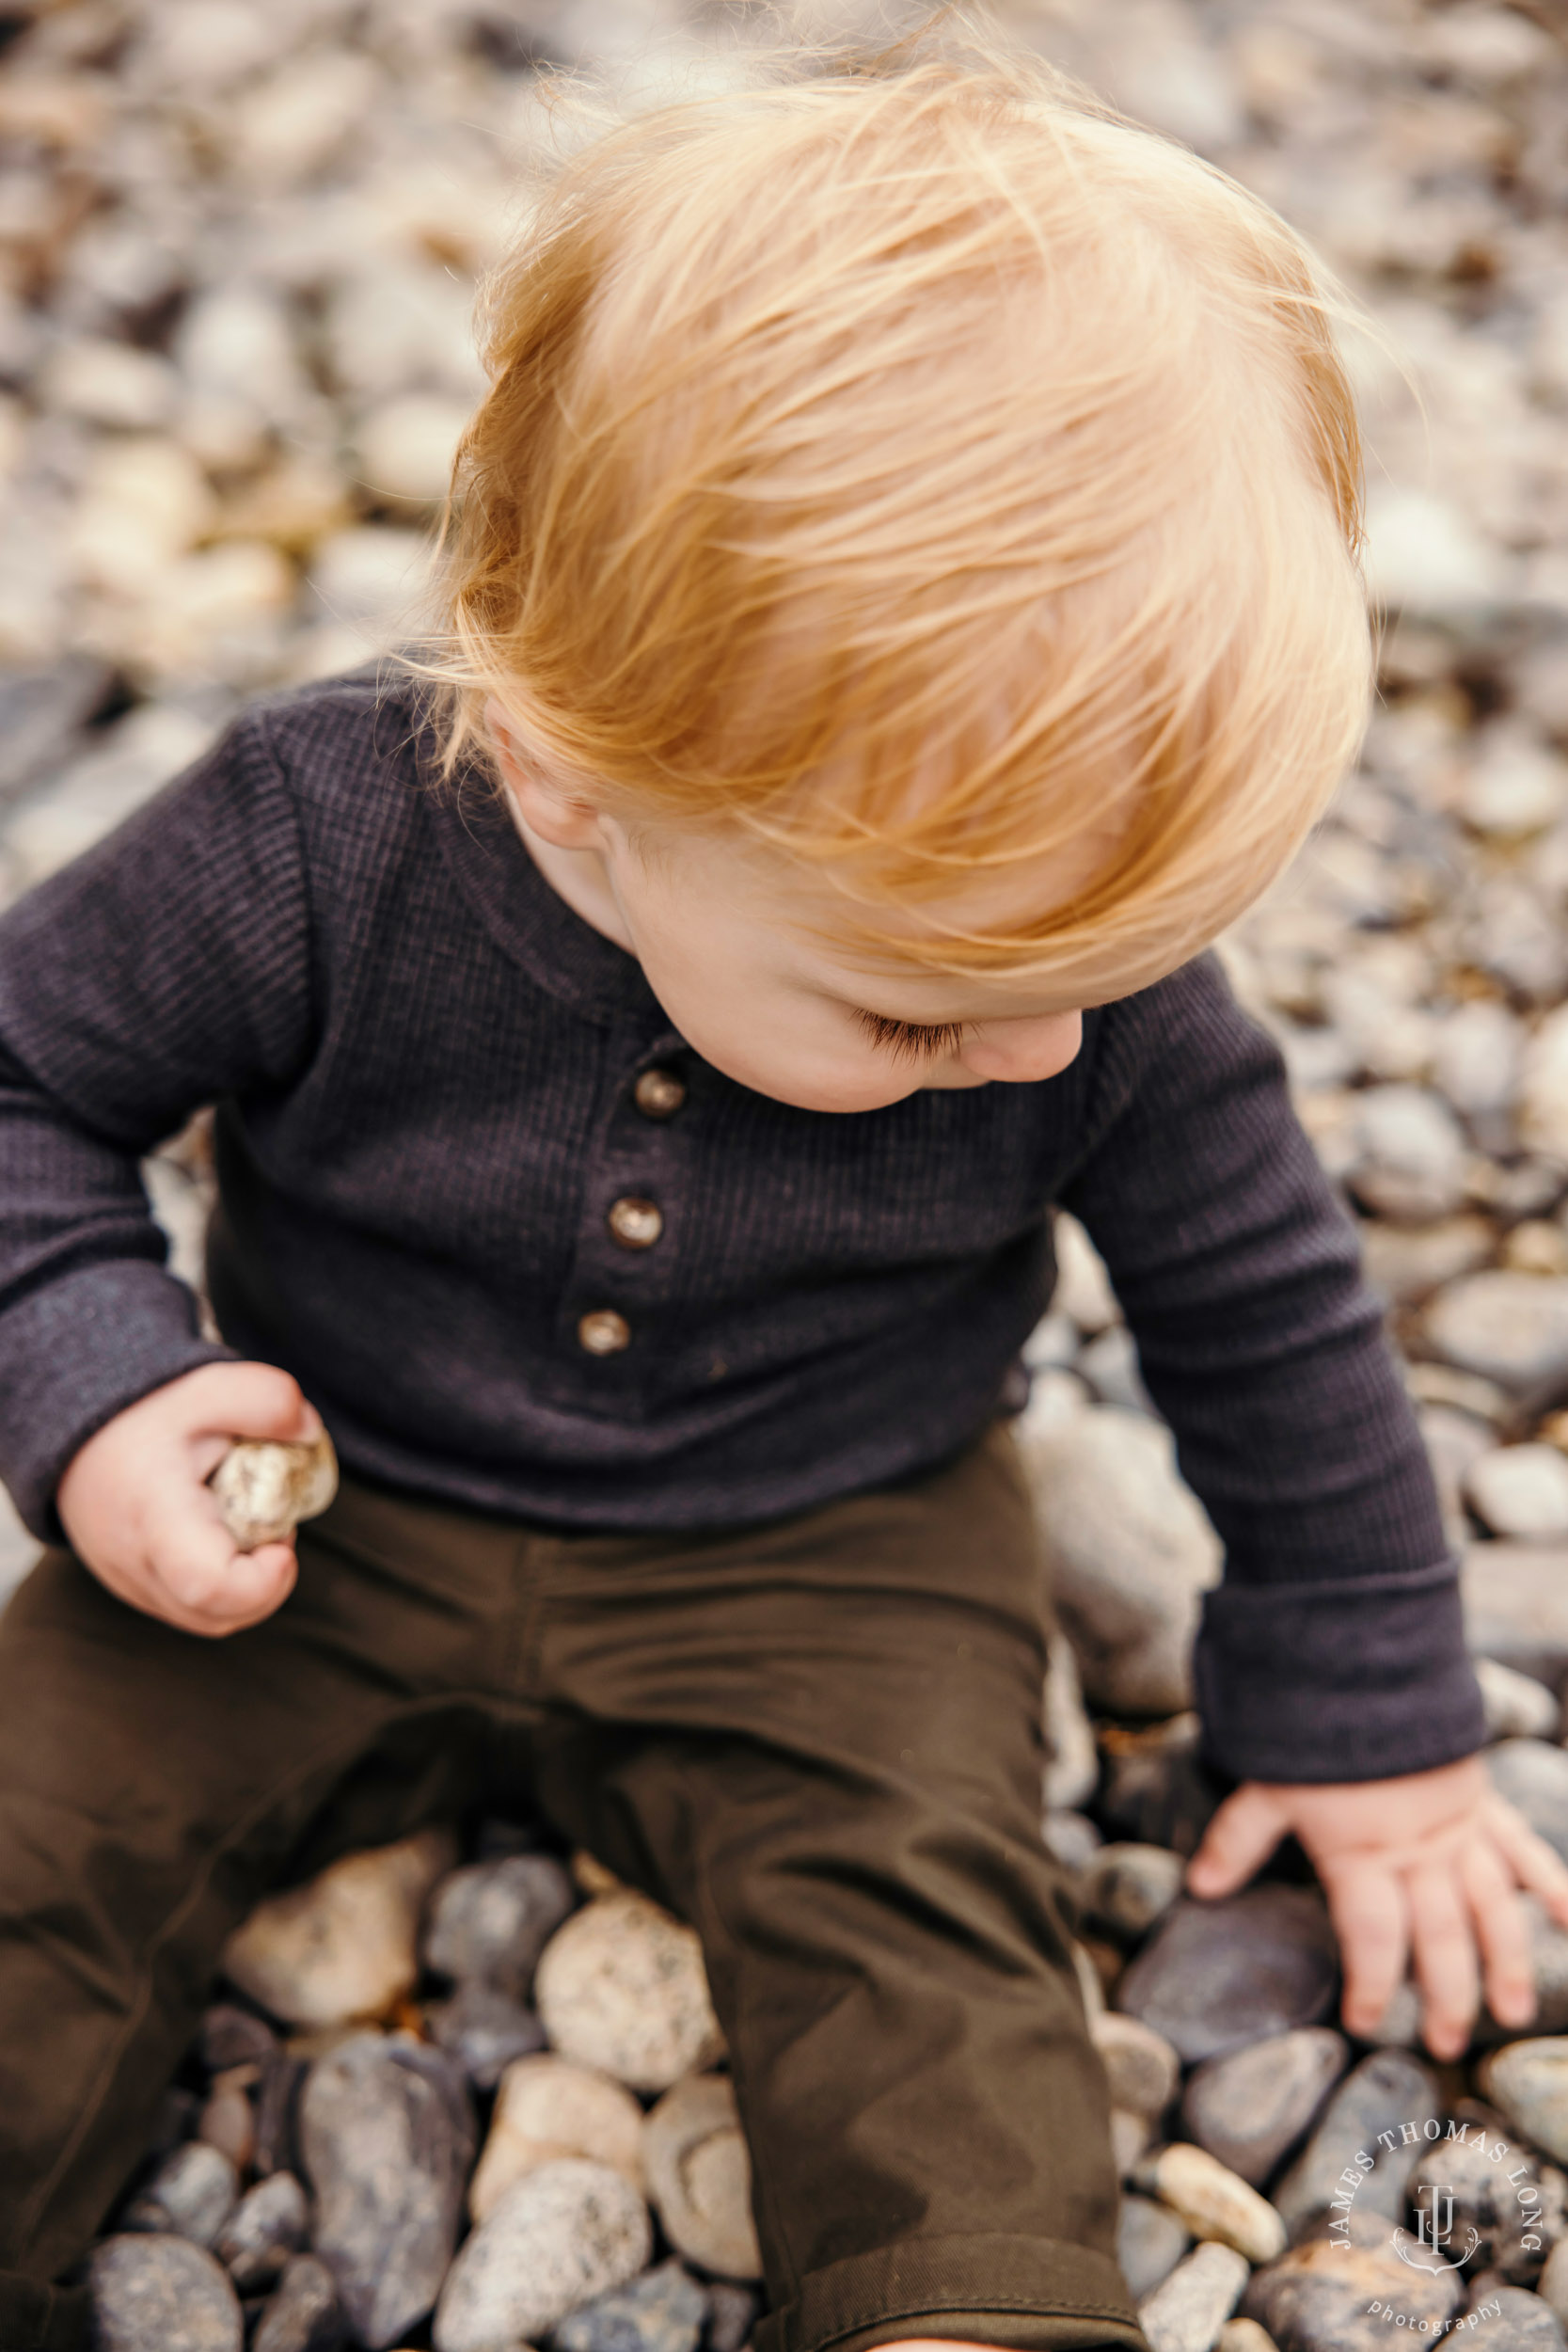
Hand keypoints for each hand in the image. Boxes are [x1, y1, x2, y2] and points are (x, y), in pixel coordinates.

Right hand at [57, 1362, 319, 1637]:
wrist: (77, 1435)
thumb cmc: (145, 1413)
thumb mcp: (209, 1387)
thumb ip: (268, 1401)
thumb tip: (310, 1433)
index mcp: (154, 1514)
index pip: (208, 1584)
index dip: (263, 1578)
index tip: (284, 1532)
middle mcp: (136, 1563)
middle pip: (217, 1617)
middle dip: (268, 1581)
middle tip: (272, 1525)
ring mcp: (131, 1585)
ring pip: (208, 1621)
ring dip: (249, 1586)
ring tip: (248, 1527)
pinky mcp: (136, 1591)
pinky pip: (190, 1611)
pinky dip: (224, 1587)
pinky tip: (224, 1537)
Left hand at [1187, 1755, 1567, 2061]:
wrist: (1368, 1668)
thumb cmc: (1312, 1730)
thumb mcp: (1266, 1784)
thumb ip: (1238, 1840)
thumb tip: (1199, 1888)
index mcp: (1362, 1855)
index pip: (1371, 1937)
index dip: (1369, 1984)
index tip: (1363, 2024)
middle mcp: (1417, 1852)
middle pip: (1438, 1937)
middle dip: (1443, 1996)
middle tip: (1443, 2047)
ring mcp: (1456, 1830)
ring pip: (1488, 1908)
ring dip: (1504, 1962)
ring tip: (1512, 2012)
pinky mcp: (1481, 1804)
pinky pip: (1521, 1849)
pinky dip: (1550, 1882)